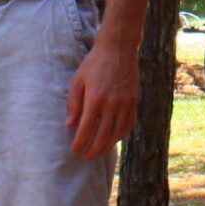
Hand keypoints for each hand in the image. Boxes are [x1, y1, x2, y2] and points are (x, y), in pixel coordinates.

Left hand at [64, 29, 140, 160]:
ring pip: (117, 133)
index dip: (79, 143)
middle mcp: (112, 103)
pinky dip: (120, 135)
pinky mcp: (134, 101)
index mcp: (95, 98)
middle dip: (93, 150)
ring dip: (107, 146)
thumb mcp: (77, 80)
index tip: (74, 150)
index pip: (86, 129)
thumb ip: (73, 104)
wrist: (118, 48)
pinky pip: (128, 124)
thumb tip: (70, 125)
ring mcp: (125, 103)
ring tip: (98, 152)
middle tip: (85, 157)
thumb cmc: (93, 64)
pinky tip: (113, 139)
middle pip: (103, 136)